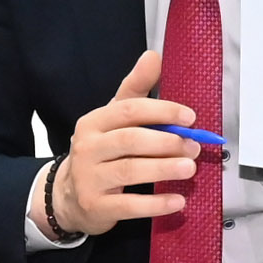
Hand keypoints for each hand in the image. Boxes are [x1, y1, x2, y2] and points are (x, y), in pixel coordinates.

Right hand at [50, 46, 205, 236]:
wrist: (69, 196)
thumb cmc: (101, 152)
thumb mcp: (114, 119)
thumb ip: (135, 90)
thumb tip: (153, 56)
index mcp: (94, 122)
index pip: (129, 110)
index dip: (162, 111)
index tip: (190, 118)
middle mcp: (87, 147)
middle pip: (130, 140)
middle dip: (166, 142)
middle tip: (193, 147)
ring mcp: (89, 178)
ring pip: (130, 171)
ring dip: (163, 168)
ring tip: (189, 168)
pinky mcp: (95, 206)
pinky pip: (129, 205)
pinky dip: (155, 204)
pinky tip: (177, 201)